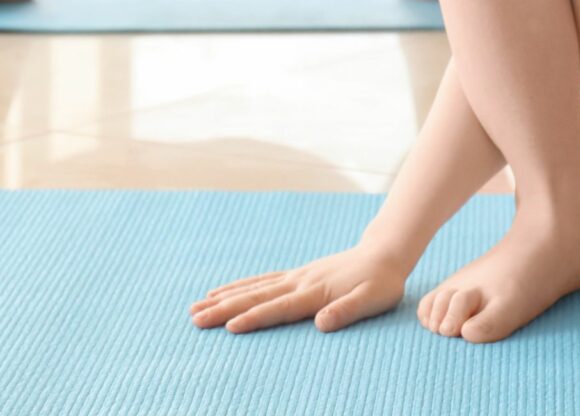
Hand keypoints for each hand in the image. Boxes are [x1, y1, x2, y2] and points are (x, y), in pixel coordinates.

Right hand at [190, 244, 409, 334]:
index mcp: (316, 292)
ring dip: (224, 298)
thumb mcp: (373, 299)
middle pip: (256, 297)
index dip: (254, 318)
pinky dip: (239, 286)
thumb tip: (321, 324)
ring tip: (195, 307)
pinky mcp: (296, 275)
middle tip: (195, 319)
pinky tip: (221, 291)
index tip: (229, 327)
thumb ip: (347, 311)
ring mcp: (296, 276)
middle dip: (224, 309)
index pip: (279, 308)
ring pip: (253, 288)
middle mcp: (300, 282)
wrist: (385, 253)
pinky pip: (261, 281)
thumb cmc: (381, 282)